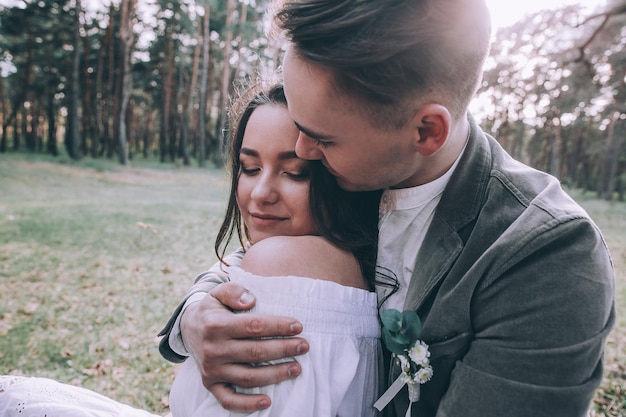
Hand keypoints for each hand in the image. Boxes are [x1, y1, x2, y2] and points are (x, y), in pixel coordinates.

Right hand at [180, 281, 308, 411]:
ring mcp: (211, 370)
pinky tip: (268, 401)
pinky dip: (247, 404)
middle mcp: (213, 349)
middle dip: (284, 349)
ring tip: (296, 368)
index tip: (298, 326)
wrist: (188, 328)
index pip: (253, 326)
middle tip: (304, 346)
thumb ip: (233, 291)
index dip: (278, 327)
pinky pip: (228, 400)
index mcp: (216, 325)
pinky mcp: (210, 384)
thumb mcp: (218, 293)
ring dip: (275, 375)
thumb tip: (251, 300)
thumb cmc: (212, 310)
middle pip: (255, 352)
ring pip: (248, 377)